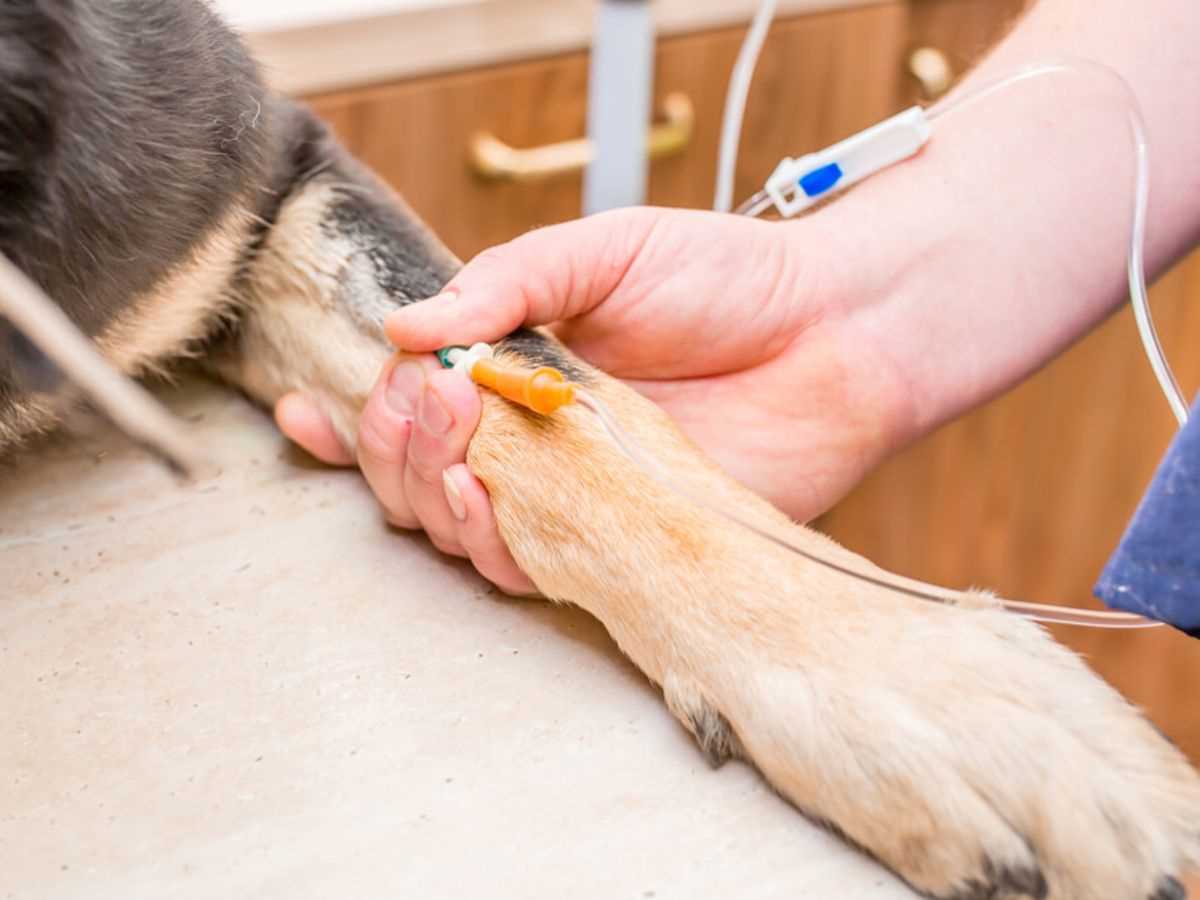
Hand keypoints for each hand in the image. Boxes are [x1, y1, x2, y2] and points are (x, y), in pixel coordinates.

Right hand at [277, 205, 914, 589]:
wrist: (835, 331)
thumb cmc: (728, 279)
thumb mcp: (606, 251)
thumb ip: (508, 282)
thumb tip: (408, 325)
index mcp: (515, 372)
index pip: (412, 407)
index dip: (352, 418)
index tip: (310, 408)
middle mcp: (532, 441)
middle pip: (417, 477)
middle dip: (394, 449)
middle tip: (421, 403)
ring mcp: (573, 496)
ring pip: (459, 530)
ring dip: (431, 498)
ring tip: (454, 449)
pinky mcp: (619, 541)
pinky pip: (532, 566)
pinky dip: (493, 546)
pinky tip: (485, 503)